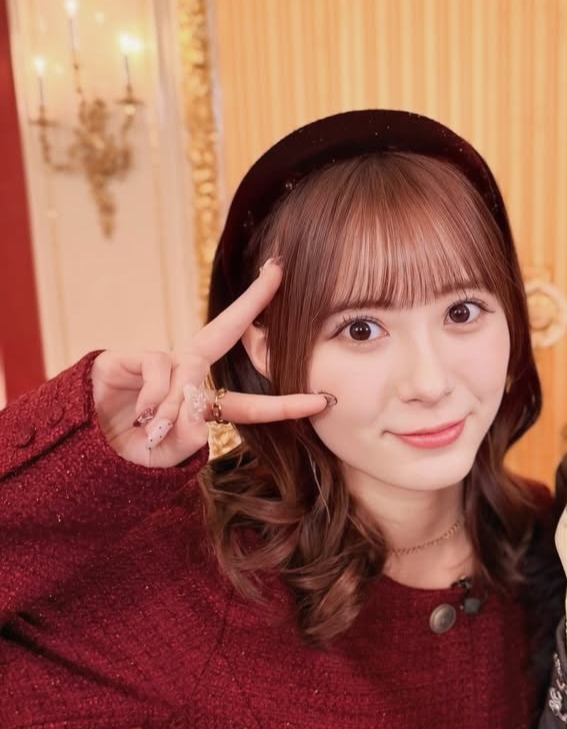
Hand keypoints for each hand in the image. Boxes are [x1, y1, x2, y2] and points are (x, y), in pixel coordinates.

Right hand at [90, 260, 330, 467]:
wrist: (83, 454)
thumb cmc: (129, 455)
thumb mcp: (168, 456)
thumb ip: (190, 438)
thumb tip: (201, 414)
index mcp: (202, 403)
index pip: (251, 402)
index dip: (285, 404)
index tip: (322, 399)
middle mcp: (186, 375)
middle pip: (226, 331)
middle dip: (253, 300)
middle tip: (278, 272)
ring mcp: (159, 363)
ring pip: (190, 370)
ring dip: (177, 404)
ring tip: (156, 428)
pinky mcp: (129, 358)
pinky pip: (159, 369)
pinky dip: (156, 395)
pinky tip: (143, 414)